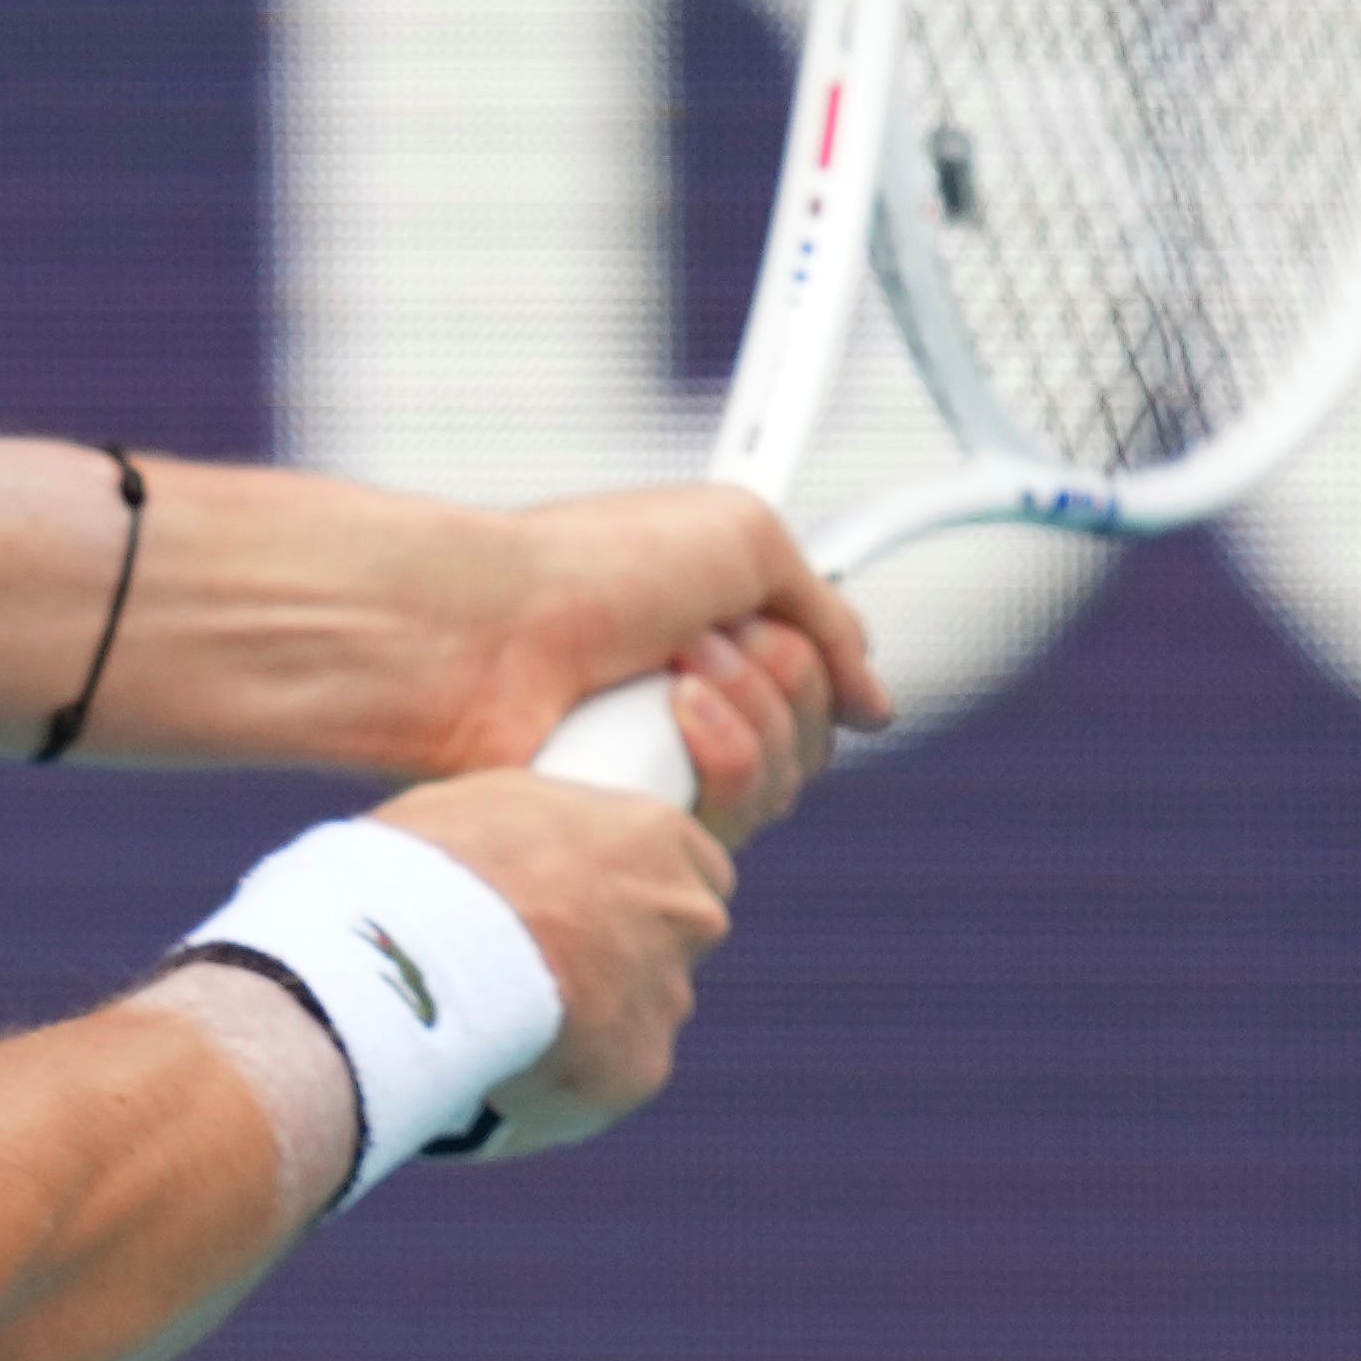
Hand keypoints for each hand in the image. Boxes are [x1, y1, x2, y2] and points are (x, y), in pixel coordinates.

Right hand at [368, 769, 734, 1153]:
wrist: (419, 949)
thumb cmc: (434, 861)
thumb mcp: (484, 807)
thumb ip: (535, 834)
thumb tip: (515, 856)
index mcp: (655, 834)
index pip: (693, 867)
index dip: (642, 889)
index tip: (595, 905)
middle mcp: (684, 914)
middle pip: (677, 944)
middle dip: (627, 958)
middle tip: (547, 967)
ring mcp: (667, 996)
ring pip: (640, 1016)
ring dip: (592, 1022)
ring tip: (506, 1024)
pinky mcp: (638, 1072)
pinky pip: (606, 1080)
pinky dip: (565, 1082)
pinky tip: (504, 1070)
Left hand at [418, 486, 892, 837]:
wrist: (487, 630)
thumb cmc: (590, 568)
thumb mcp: (743, 537)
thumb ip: (828, 613)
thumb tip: (872, 699)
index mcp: (714, 635)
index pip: (819, 685)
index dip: (820, 662)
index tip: (781, 627)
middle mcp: (695, 706)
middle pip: (816, 735)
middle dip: (785, 675)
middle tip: (703, 633)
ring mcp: (668, 768)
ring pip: (787, 783)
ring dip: (751, 709)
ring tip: (672, 667)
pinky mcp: (641, 823)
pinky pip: (737, 823)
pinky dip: (722, 758)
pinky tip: (666, 719)